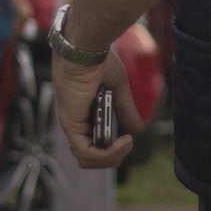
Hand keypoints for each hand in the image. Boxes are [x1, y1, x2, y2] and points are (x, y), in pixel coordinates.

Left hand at [52, 45, 143, 169]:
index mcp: (85, 114)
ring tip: (126, 144)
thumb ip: (126, 110)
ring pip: (88, 159)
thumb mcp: (118, 90)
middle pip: (92, 157)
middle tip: (128, 142)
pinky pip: (87, 152)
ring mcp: (72, 126)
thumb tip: (139, 128)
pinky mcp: (71, 126)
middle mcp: (76, 123)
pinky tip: (121, 142)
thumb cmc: (98, 63)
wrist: (86, 51)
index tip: (128, 138)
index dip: (112, 149)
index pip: (94, 145)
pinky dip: (107, 153)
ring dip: (112, 157)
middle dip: (114, 156)